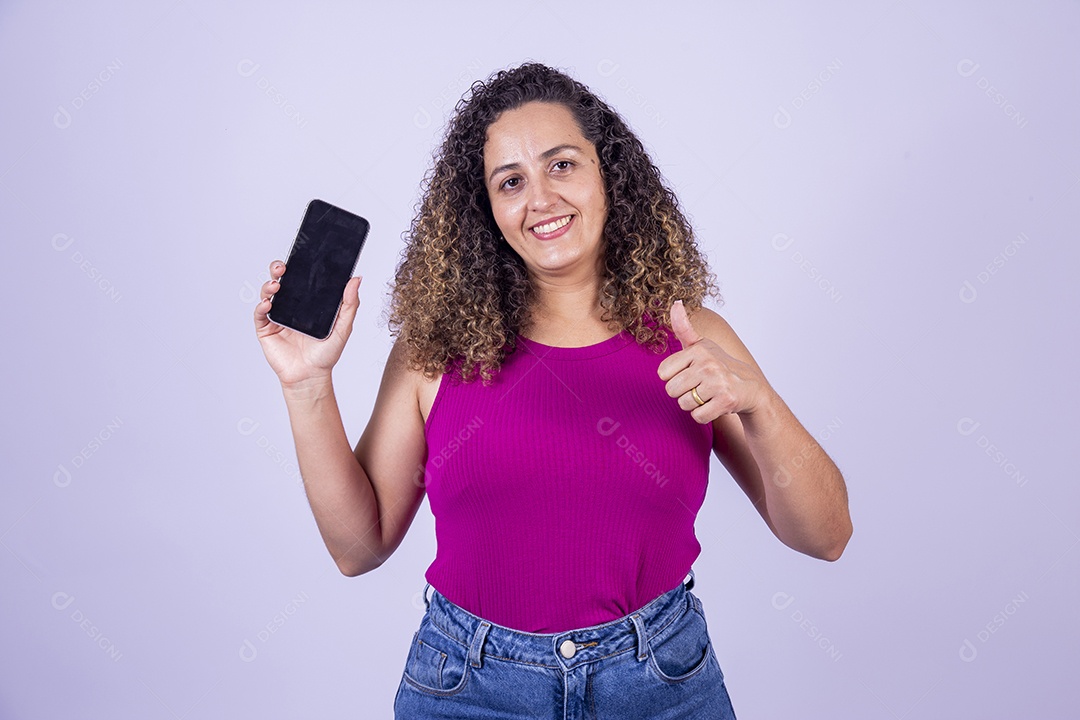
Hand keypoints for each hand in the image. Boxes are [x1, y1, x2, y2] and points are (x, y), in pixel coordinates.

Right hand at [253, 260, 362, 387]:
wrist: (311, 376)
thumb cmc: (326, 354)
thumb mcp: (343, 327)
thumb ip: (350, 304)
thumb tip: (356, 279)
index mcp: (308, 303)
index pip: (301, 278)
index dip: (299, 265)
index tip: (301, 255)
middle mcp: (291, 306)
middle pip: (281, 280)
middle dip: (278, 269)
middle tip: (283, 267)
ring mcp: (277, 316)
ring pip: (268, 293)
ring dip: (269, 285)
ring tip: (276, 285)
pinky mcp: (266, 329)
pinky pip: (259, 314)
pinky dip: (261, 306)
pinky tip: (267, 304)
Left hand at [657, 300, 767, 423]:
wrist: (751, 388)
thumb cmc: (719, 366)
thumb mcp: (701, 345)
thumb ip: (684, 327)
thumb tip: (675, 302)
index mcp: (698, 350)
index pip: (663, 373)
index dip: (674, 377)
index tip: (690, 374)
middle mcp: (708, 363)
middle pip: (671, 390)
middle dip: (683, 393)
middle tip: (700, 387)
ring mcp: (718, 382)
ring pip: (684, 404)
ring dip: (694, 405)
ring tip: (708, 395)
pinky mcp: (726, 400)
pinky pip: (698, 416)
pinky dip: (704, 415)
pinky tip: (715, 405)